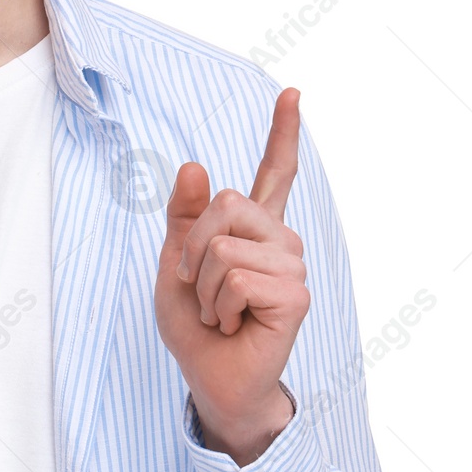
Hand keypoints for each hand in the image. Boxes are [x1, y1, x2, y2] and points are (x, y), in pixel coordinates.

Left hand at [154, 87, 309, 462]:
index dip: (283, 132)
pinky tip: (234, 325)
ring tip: (221, 312)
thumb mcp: (176, 263)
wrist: (210, 378)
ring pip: (224, 246)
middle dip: (194, 249)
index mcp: (254, 227)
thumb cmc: (196, 325)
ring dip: (204, 288)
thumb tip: (195, 165)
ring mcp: (292, 265)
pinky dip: (219, 308)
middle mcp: (281, 239)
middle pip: (225, 203)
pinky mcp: (295, 295)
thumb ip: (184, 217)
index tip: (292, 93)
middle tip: (202, 289)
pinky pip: (237, 278)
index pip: (274, 171)